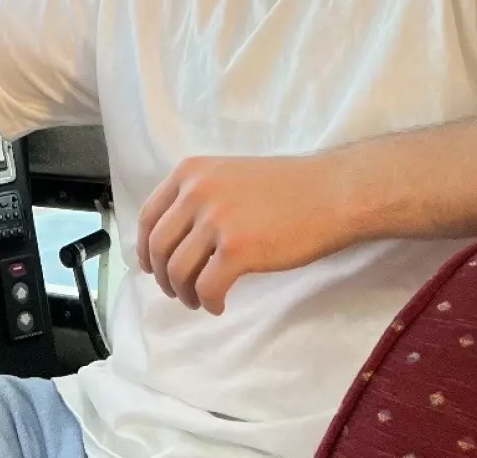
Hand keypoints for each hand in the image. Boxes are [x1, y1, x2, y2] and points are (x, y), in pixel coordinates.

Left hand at [137, 154, 352, 314]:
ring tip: (199, 300)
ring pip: (177, 271)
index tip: (150, 266)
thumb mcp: (231, 175)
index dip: (144, 248)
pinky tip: (219, 304)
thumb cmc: (289, 187)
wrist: (332, 193)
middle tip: (177, 291)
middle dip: (162, 277)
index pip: (148, 216)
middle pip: (158, 247)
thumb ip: (200, 197)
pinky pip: (206, 288)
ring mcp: (216, 220)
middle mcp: (197, 192)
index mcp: (191, 172)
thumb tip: (173, 239)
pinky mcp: (237, 249)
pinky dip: (208, 302)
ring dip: (184, 293)